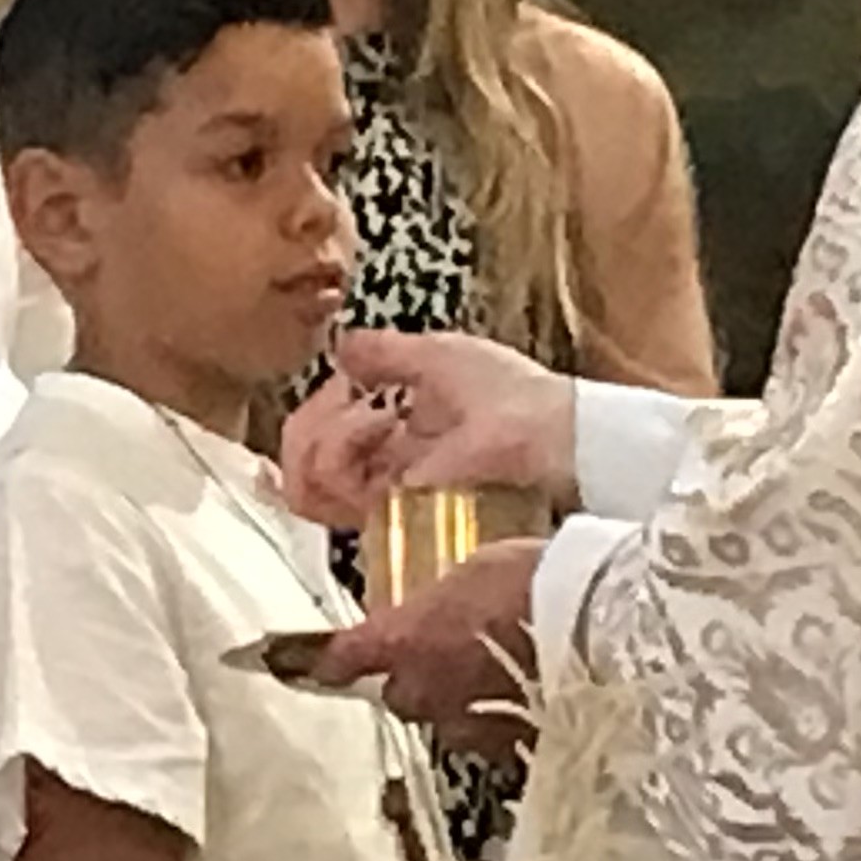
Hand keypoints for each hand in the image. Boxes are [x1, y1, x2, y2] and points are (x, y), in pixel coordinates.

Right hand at [276, 330, 578, 527]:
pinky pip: (332, 493)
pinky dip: (339, 449)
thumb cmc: (517, 398)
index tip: (344, 383)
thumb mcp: (443, 358)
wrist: (562, 436)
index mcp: (391, 443)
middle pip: (298, 470)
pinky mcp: (398, 514)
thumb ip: (386, 353)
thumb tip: (339, 346)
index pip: (314, 446)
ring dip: (324, 438)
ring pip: (306, 487)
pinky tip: (379, 422)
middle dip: (308, 429)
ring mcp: (388, 500)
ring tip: (372, 416)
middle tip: (347, 404)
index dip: (313, 417)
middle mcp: (382, 477)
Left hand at [313, 537, 544, 757]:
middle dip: (419, 681)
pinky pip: (491, 740)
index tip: (322, 663)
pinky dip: (501, 724)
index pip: (344, 659)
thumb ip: (444, 598)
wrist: (602, 632)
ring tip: (502, 677)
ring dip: (462, 704)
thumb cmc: (540, 582)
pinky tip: (531, 701)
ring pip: (446, 721)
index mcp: (403, 641)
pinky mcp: (505, 752)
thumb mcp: (478, 569)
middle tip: (451, 656)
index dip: (334, 661)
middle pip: (401, 695)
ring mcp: (463, 728)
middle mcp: (422, 692)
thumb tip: (441, 606)